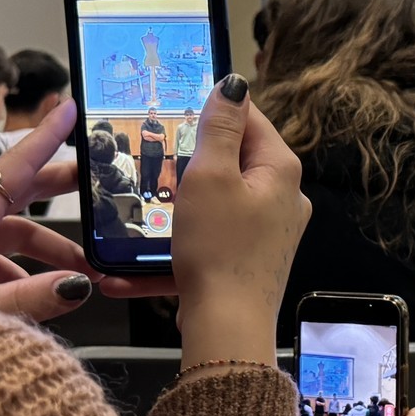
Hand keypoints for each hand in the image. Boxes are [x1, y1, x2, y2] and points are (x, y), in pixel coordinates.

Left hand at [0, 99, 113, 321]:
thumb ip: (24, 301)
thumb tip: (76, 285)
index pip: (11, 170)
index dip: (44, 138)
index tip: (69, 108)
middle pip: (15, 195)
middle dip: (59, 189)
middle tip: (101, 185)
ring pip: (7, 234)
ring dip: (48, 249)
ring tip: (84, 274)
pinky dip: (20, 272)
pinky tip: (38, 295)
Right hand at [169, 76, 310, 377]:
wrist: (227, 331)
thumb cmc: (219, 251)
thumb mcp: (210, 175)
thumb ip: (220, 127)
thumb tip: (234, 84)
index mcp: (280, 169)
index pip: (250, 118)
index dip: (213, 109)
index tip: (178, 106)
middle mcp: (284, 198)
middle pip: (234, 161)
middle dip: (190, 163)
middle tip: (154, 164)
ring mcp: (269, 233)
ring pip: (216, 204)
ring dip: (176, 211)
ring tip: (143, 217)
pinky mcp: (250, 261)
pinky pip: (210, 243)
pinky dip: (177, 250)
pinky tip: (131, 272)